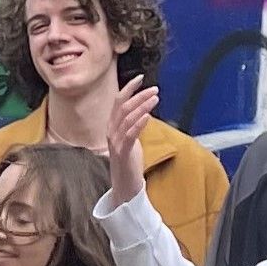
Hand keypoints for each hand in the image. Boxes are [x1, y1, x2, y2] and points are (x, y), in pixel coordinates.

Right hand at [106, 80, 160, 206]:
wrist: (124, 187)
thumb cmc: (129, 163)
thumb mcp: (131, 139)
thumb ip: (133, 125)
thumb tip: (144, 111)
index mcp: (112, 126)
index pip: (118, 102)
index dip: (128, 88)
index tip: (140, 78)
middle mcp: (111, 131)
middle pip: (123, 107)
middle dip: (139, 95)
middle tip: (155, 89)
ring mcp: (115, 142)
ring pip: (127, 118)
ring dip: (142, 106)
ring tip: (155, 99)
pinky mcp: (122, 152)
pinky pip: (129, 134)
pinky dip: (138, 123)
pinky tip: (148, 116)